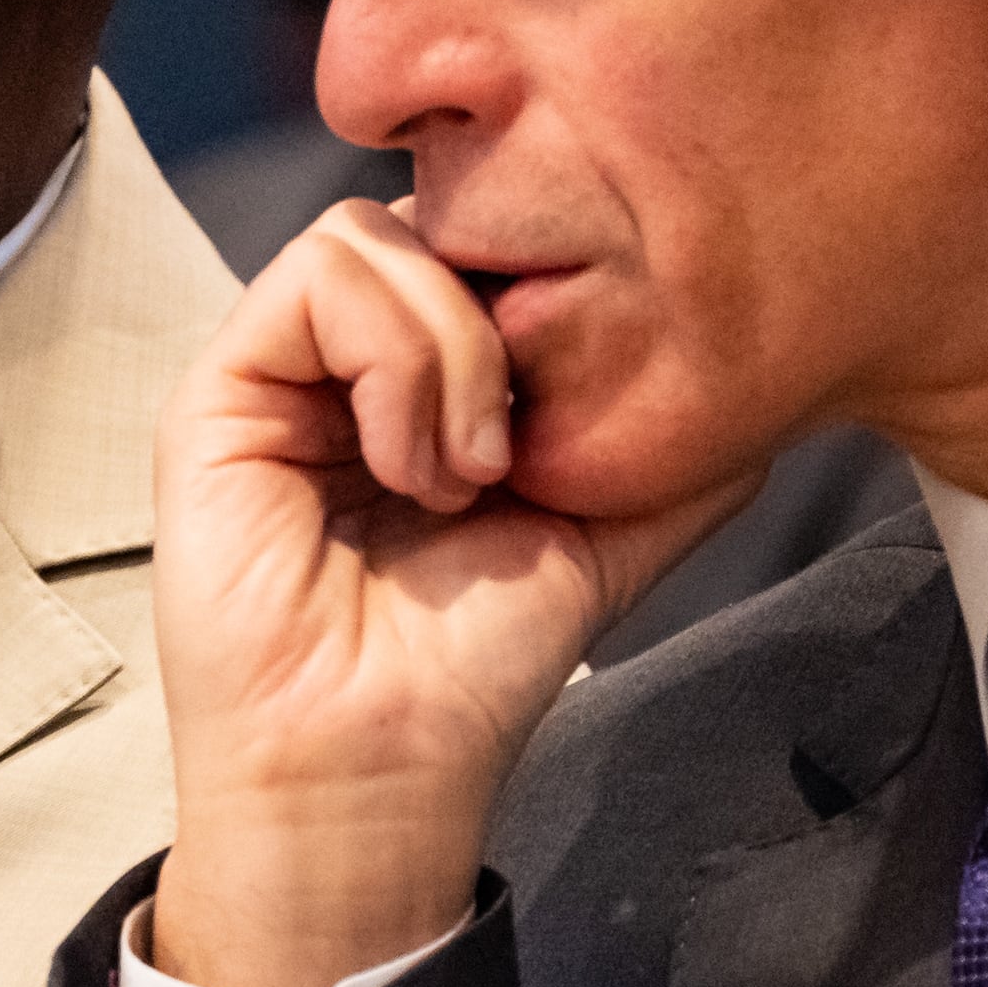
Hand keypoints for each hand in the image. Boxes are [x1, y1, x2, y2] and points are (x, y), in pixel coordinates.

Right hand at [147, 201, 738, 986]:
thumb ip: (676, 455)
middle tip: (519, 450)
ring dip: (451, 351)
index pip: (480, 243)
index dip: (544, 285)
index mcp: (418, 378)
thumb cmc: (469, 672)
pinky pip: (317, 279)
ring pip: (376, 233)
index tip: (583, 391)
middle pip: (431, 216)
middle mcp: (341, 360)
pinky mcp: (220, 392)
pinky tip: (413, 469)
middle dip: (505, 314)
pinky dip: (395, 362)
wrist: (383, 770)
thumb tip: (767, 384)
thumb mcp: (606, 534)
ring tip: (463, 475)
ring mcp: (275, 370)